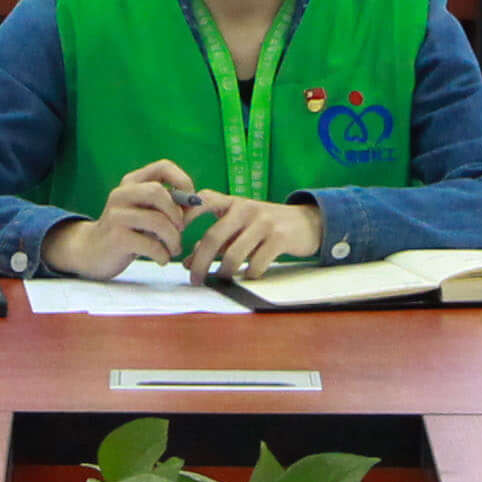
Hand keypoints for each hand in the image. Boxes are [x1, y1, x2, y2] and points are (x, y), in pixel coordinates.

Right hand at [44, 161, 203, 279]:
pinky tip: (161, 259)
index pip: (162, 166)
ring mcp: (116, 215)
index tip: (190, 202)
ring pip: (157, 221)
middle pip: (158, 192)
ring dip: (173, 239)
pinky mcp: (116, 237)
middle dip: (177, 213)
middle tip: (180, 229)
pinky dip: (162, 255)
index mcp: (132, 182)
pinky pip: (150, 244)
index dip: (183, 181)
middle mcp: (121, 193)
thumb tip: (199, 203)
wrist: (92, 252)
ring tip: (173, 249)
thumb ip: (172, 207)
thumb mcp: (148, 214)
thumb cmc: (129, 232)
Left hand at [182, 193, 320, 277]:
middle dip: (199, 262)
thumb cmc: (266, 226)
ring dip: (223, 272)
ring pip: (233, 255)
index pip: (202, 201)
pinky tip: (247, 276)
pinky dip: (248, 274)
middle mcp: (246, 209)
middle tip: (194, 279)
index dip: (185, 217)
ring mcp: (263, 222)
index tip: (173, 237)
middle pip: (213, 237)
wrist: (307, 222)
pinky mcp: (279, 237)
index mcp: (233, 202)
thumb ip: (216, 241)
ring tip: (221, 279)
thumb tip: (188, 262)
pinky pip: (256, 263)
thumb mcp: (240, 226)